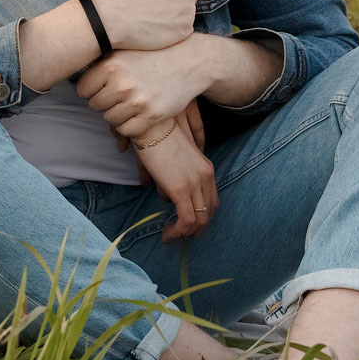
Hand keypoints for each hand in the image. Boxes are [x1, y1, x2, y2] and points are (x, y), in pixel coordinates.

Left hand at [77, 38, 211, 130]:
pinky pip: (127, 130)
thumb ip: (101, 64)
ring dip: (117, 114)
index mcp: (111, 65)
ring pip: (110, 119)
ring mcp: (137, 101)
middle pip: (95, 106)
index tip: (102, 87)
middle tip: (118, 95)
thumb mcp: (124, 51)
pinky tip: (138, 113)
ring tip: (129, 102)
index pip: (83, 90)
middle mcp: (122, 84)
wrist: (189, 61)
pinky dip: (130, 125)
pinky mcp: (152, 116)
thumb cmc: (152, 55)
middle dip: (104, 102)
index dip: (91, 90)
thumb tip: (74, 78)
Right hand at [127, 113, 216, 240]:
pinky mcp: (181, 189)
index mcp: (205, 167)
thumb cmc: (152, 134)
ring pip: (199, 220)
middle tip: (180, 234)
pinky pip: (186, 220)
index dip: (200, 215)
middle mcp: (205, 176)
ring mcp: (195, 183)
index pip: (211, 199)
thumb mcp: (164, 156)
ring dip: (185, 233)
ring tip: (170, 236)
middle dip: (196, 228)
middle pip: (209, 211)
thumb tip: (147, 185)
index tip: (184, 222)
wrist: (150, 123)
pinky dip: (178, 231)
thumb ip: (161, 173)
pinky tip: (166, 233)